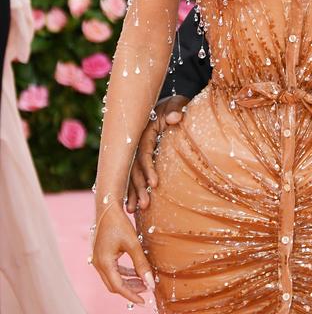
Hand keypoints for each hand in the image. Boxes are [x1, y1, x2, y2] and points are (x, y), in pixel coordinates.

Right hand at [91, 201, 154, 303]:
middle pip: (113, 285)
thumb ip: (141, 264)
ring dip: (127, 282)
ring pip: (112, 278)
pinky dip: (123, 274)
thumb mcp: (133, 244)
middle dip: (130, 290)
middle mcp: (97, 263)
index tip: (144, 301)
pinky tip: (134, 272)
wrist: (107, 209)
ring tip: (143, 282)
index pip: (118, 287)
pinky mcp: (100, 255)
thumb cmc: (120, 224)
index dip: (131, 295)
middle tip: (146, 290)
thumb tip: (150, 283)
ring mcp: (97, 260)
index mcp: (104, 263)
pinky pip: (111, 270)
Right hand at [126, 95, 189, 212]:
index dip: (148, 168)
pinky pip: (133, 175)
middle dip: (138, 187)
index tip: (155, 184)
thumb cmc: (176, 105)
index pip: (144, 152)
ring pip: (130, 174)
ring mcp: (136, 151)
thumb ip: (177, 109)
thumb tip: (174, 118)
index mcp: (144, 130)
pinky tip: (132, 205)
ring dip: (131, 192)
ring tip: (133, 211)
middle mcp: (136, 143)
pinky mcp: (139, 158)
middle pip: (134, 167)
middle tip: (145, 205)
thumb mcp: (178, 102)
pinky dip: (131, 189)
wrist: (170, 105)